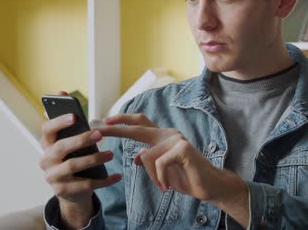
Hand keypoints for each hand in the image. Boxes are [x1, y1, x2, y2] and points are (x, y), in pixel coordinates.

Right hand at [39, 91, 121, 227]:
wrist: (71, 190)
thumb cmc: (73, 157)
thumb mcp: (71, 141)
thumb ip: (70, 122)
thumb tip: (63, 92)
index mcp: (46, 144)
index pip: (46, 129)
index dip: (59, 122)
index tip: (75, 116)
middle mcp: (45, 160)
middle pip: (61, 148)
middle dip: (81, 140)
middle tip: (100, 134)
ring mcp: (52, 177)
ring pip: (72, 166)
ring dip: (94, 159)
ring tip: (111, 154)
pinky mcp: (62, 192)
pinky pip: (85, 185)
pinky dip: (103, 180)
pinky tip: (116, 176)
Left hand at [99, 114, 245, 203]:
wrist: (208, 186)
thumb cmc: (186, 177)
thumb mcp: (161, 171)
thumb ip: (149, 160)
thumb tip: (135, 157)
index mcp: (162, 137)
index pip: (140, 123)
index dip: (123, 120)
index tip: (105, 121)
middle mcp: (168, 134)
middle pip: (138, 127)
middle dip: (116, 129)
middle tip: (98, 129)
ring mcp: (176, 138)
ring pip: (147, 156)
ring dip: (153, 177)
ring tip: (164, 185)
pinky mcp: (182, 148)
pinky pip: (158, 164)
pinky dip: (161, 178)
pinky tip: (169, 185)